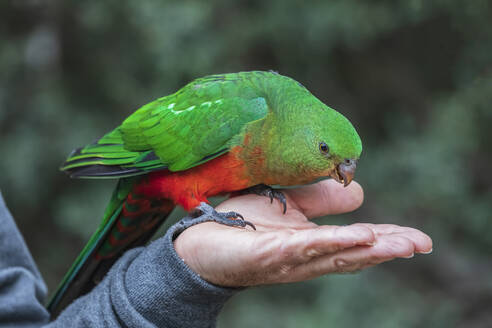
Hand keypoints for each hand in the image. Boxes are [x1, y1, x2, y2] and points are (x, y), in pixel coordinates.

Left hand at [174, 180, 432, 286]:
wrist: (202, 238)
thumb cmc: (245, 221)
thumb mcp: (290, 202)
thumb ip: (321, 199)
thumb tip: (360, 193)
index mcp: (313, 242)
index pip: (357, 241)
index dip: (388, 240)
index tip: (421, 239)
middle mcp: (305, 255)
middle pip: (353, 253)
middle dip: (388, 248)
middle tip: (421, 244)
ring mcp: (287, 258)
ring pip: (335, 254)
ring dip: (370, 250)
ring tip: (401, 244)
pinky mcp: (267, 254)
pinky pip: (302, 248)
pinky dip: (332, 243)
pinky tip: (358, 237)